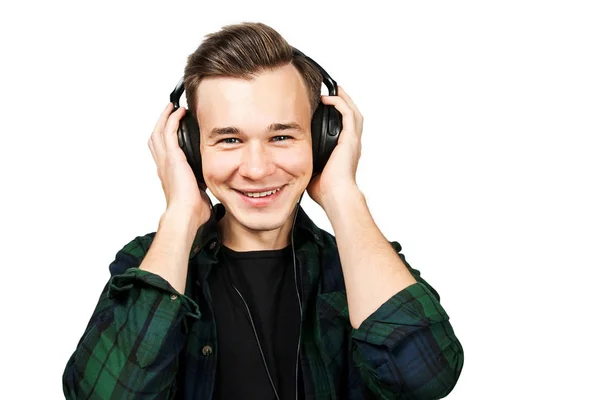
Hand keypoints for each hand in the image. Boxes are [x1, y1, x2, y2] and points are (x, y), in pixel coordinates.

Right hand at [148, 103, 211, 227]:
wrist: (185, 214)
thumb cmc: (191, 211)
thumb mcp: (198, 195)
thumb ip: (201, 188)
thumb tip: (210, 189)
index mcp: (168, 174)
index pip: (162, 152)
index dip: (164, 140)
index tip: (171, 131)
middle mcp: (164, 165)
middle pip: (155, 138)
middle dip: (161, 123)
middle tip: (169, 112)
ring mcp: (166, 160)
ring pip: (158, 132)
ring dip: (165, 117)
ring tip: (172, 107)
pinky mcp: (172, 157)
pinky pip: (168, 132)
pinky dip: (172, 120)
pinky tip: (180, 112)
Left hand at [307, 86, 363, 209]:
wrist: (336, 196)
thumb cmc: (326, 190)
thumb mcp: (314, 170)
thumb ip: (307, 161)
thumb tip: (291, 160)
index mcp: (345, 151)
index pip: (345, 128)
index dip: (339, 115)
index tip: (328, 106)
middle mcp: (351, 144)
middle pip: (353, 116)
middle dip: (344, 102)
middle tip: (334, 91)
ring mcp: (352, 141)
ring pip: (353, 112)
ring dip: (343, 99)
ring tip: (334, 89)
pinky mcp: (349, 139)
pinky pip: (348, 114)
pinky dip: (340, 103)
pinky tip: (329, 98)